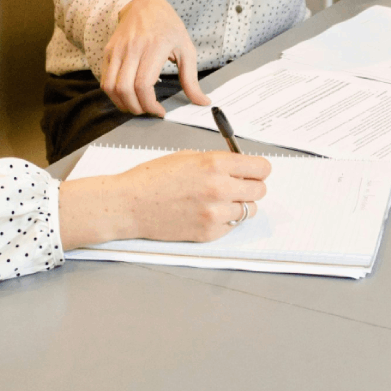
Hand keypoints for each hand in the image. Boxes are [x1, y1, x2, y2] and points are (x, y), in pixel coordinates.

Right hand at [59, 151, 271, 248]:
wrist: (130, 204)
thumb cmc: (153, 178)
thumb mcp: (188, 157)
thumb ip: (217, 162)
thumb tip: (240, 167)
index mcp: (215, 164)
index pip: (261, 168)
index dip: (258, 169)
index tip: (253, 171)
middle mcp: (219, 189)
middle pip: (260, 190)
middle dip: (250, 186)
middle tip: (236, 185)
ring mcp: (215, 214)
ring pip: (249, 210)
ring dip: (239, 205)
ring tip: (218, 200)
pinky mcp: (209, 233)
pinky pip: (232, 226)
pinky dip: (225, 220)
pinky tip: (206, 212)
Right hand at [101, 0, 210, 116]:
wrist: (145, 5)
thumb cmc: (168, 27)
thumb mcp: (186, 49)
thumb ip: (192, 79)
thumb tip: (202, 102)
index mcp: (154, 47)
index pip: (143, 84)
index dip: (149, 105)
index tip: (159, 111)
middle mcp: (132, 48)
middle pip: (125, 89)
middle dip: (136, 108)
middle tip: (148, 111)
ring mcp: (117, 49)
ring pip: (110, 87)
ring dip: (122, 104)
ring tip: (136, 106)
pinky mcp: (108, 52)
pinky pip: (105, 80)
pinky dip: (114, 94)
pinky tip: (127, 96)